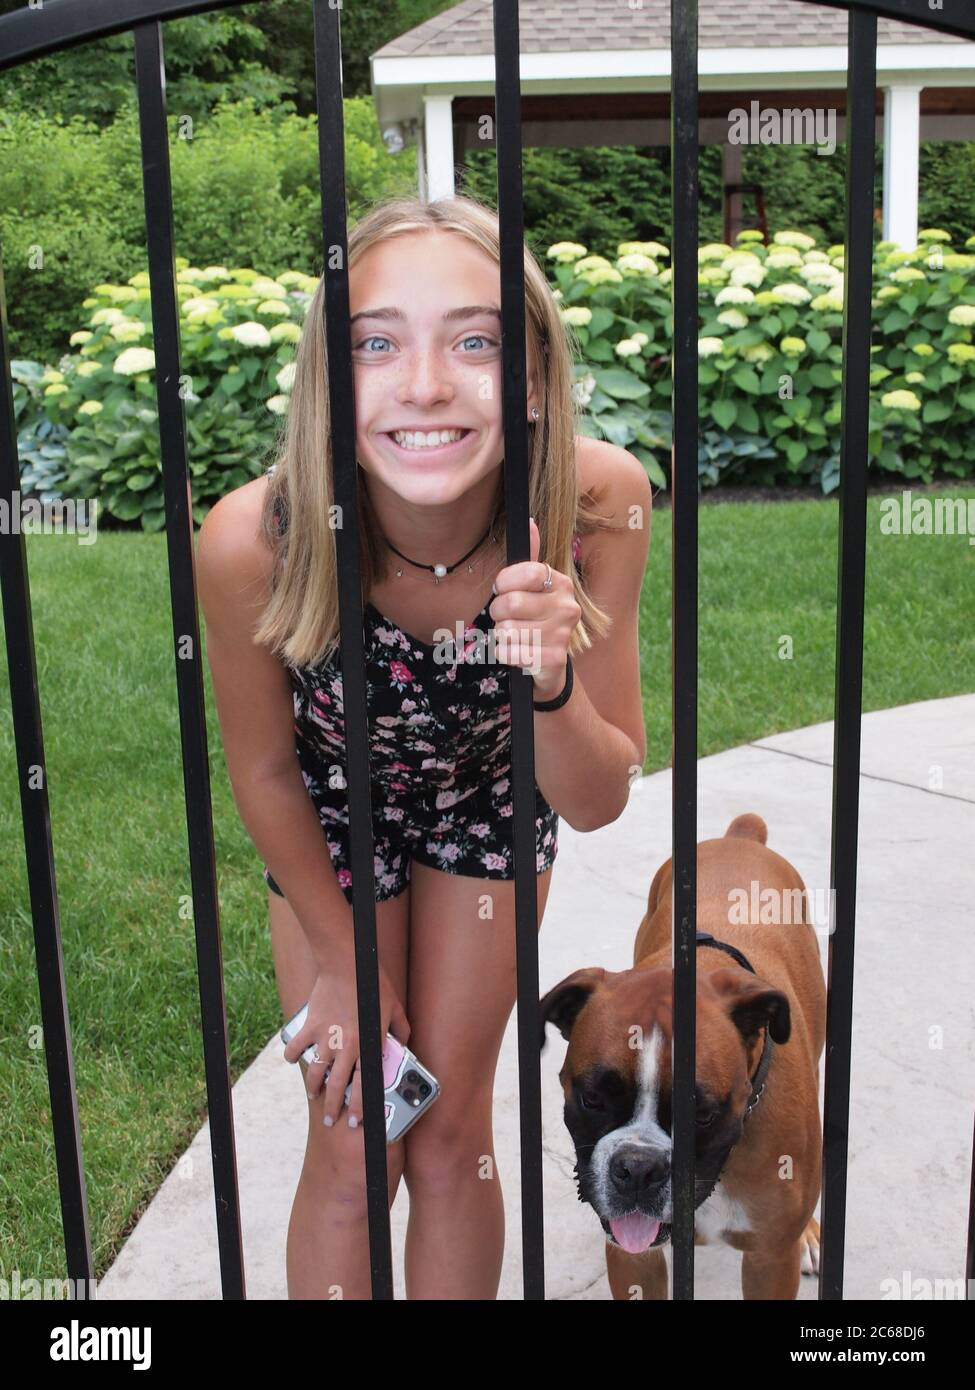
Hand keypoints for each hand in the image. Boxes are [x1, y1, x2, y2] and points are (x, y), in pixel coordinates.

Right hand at [283, 942, 410, 1129]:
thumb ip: (401, 1030)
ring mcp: (326, 1037)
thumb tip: (404, 1045)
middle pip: (337, 1086)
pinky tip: (292, 1059)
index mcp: (368, 1044)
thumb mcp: (395, 1007)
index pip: (364, 1086)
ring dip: (313, 1087)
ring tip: (314, 1094)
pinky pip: (296, 1047)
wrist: (347, 963)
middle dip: (334, 1108)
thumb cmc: (374, 985)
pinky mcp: (310, 1025)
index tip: (356, 1122)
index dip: (360, 1107)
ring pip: (315, 1072)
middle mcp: (346, 1046)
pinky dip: (292, 1055)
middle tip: (332, 1120)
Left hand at [489, 516, 580, 699]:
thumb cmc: (535, 621)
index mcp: (561, 583)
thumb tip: (530, 522)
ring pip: (507, 630)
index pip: (525, 572)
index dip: (504, 582)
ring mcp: (562, 634)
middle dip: (498, 613)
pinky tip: (517, 653)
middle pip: (510, 603)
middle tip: (506, 619)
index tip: (503, 590)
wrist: (550, 666)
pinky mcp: (553, 659)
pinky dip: (504, 654)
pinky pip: (508, 652)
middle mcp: (567, 607)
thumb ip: (530, 557)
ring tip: (515, 637)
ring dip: (502, 635)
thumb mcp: (533, 589)